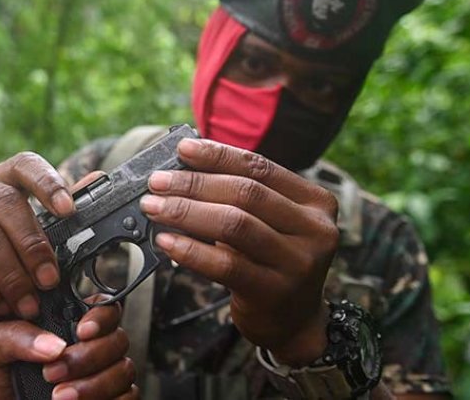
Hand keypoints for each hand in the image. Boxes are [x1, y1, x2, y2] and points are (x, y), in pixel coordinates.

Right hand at [0, 152, 75, 324]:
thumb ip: (57, 212)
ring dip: (11, 274)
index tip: (69, 210)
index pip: (23, 165)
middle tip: (50, 281)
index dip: (48, 183)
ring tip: (28, 302)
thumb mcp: (28, 237)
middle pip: (6, 204)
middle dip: (33, 246)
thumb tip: (96, 179)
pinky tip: (0, 305)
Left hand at [0, 295, 137, 399]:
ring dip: (94, 383)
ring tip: (58, 397)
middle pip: (117, 339)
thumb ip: (14, 334)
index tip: (81, 331)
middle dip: (89, 356)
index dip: (100, 316)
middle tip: (54, 371)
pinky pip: (128, 398)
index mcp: (61, 327)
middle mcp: (84, 351)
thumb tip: (53, 343)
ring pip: (124, 370)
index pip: (101, 308)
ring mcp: (97, 379)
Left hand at [139, 138, 338, 365]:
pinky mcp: (274, 292)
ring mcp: (298, 263)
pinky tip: (165, 240)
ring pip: (234, 225)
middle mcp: (315, 229)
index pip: (260, 168)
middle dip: (194, 184)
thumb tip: (183, 167)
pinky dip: (190, 250)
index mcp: (315, 202)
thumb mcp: (269, 223)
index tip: (182, 149)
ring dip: (186, 212)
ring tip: (154, 207)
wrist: (293, 321)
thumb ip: (240, 196)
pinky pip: (225, 265)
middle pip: (246, 194)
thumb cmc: (271, 261)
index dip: (218, 156)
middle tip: (156, 183)